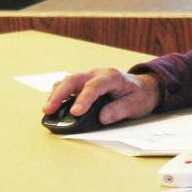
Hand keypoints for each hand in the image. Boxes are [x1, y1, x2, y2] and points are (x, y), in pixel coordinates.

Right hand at [42, 68, 160, 125]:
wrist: (144, 87)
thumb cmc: (139, 95)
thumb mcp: (136, 104)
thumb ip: (119, 110)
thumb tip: (102, 117)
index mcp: (112, 77)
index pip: (94, 86)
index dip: (83, 99)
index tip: (75, 112)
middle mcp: (98, 74)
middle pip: (74, 80)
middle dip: (60, 94)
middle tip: (48, 110)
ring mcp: (89, 77)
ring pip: (68, 81)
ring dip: (56, 94)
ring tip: (47, 110)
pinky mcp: (84, 84)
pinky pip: (68, 86)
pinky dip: (59, 94)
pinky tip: (53, 105)